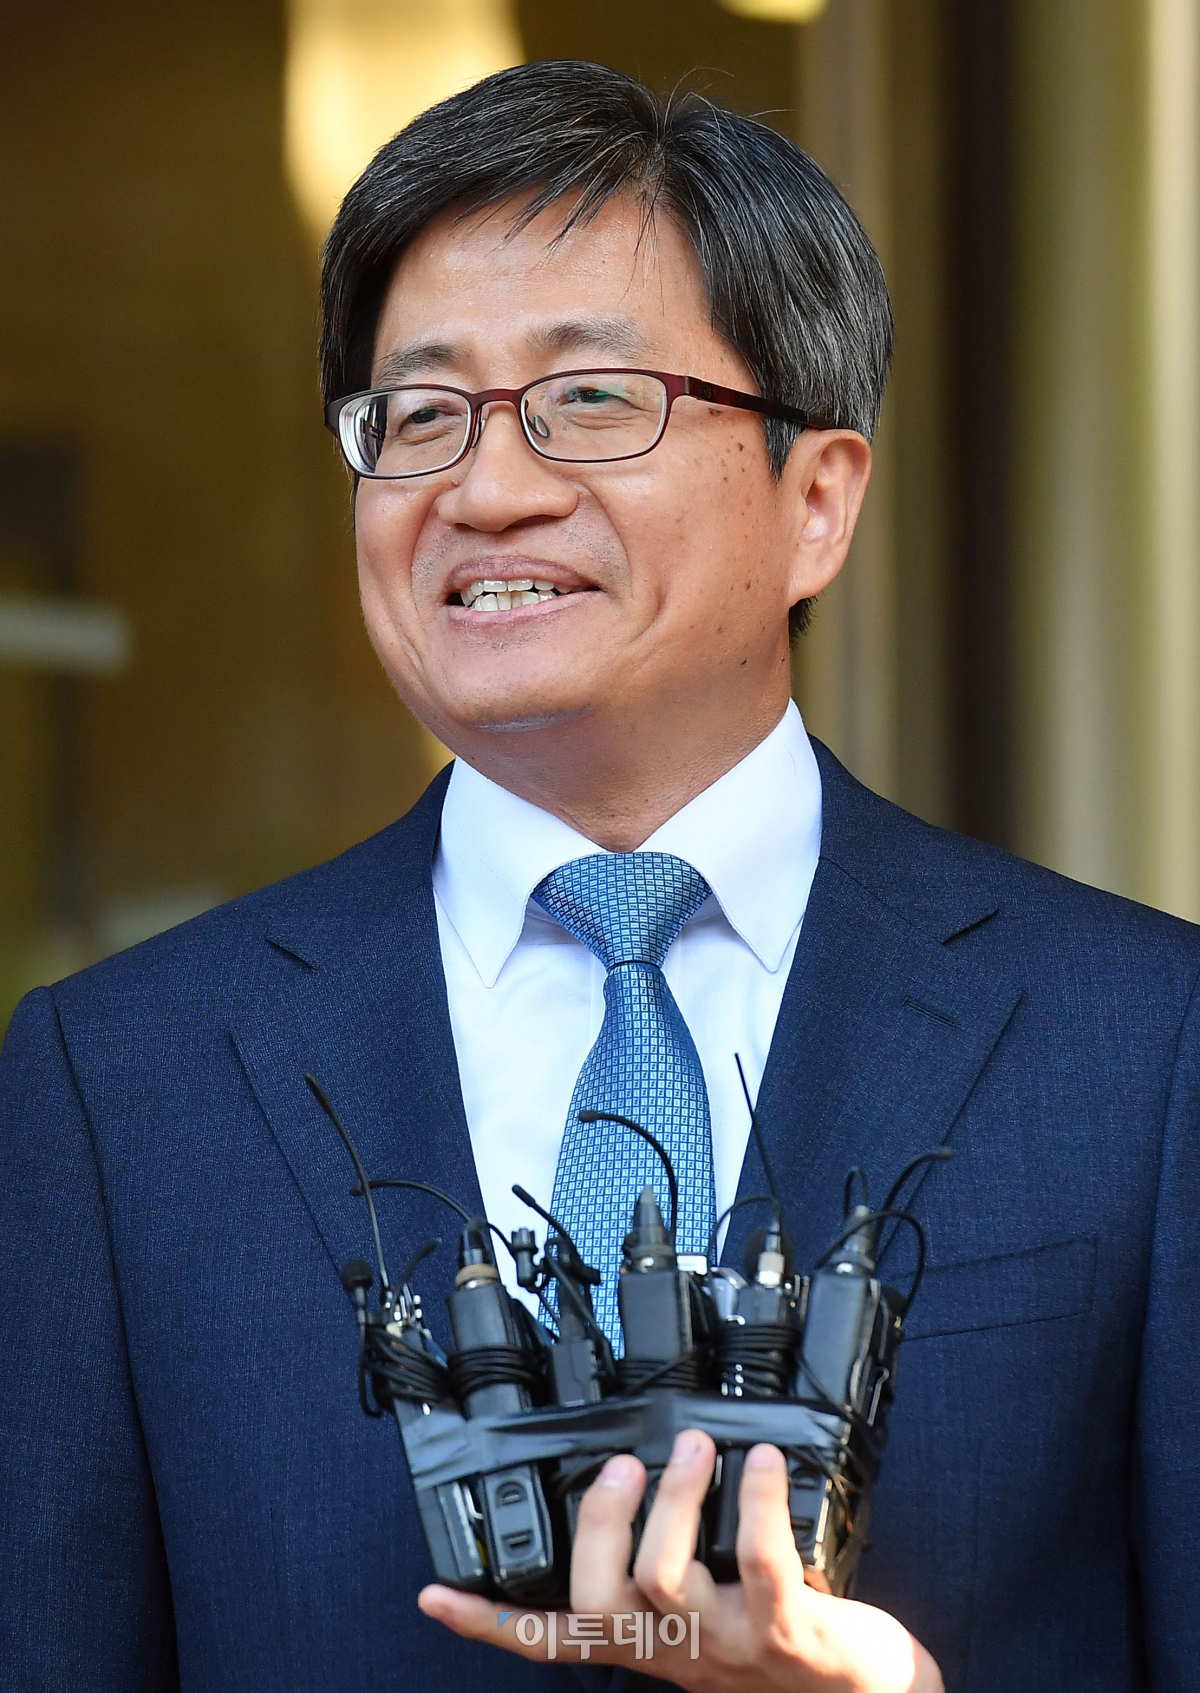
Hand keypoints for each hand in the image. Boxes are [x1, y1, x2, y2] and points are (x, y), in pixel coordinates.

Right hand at [419, 1429, 942, 1691]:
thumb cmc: (792, 1647)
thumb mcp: (712, 1621)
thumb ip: (670, 1570)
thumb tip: (637, 1486)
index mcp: (650, 1647)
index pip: (552, 1642)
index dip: (491, 1622)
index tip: (435, 1595)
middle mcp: (677, 1652)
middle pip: (599, 1596)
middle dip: (601, 1518)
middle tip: (627, 1461)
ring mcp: (729, 1646)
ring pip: (664, 1576)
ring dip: (673, 1498)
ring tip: (695, 1446)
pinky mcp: (789, 1631)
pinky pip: (760, 1562)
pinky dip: (755, 1501)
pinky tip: (763, 1462)